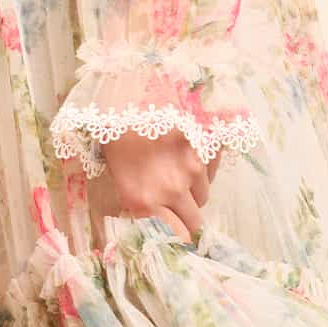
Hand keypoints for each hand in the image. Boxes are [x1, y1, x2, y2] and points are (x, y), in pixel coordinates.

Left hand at [92, 124, 220, 242]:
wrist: (128, 87)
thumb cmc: (115, 132)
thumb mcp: (118, 173)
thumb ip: (142, 202)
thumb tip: (158, 221)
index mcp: (145, 200)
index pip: (176, 239)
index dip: (176, 238)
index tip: (174, 234)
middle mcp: (172, 189)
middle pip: (195, 222)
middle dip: (186, 216)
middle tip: (174, 203)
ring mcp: (194, 167)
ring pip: (204, 195)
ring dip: (193, 189)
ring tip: (174, 168)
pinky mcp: (208, 146)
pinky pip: (212, 170)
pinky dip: (203, 167)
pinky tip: (186, 151)